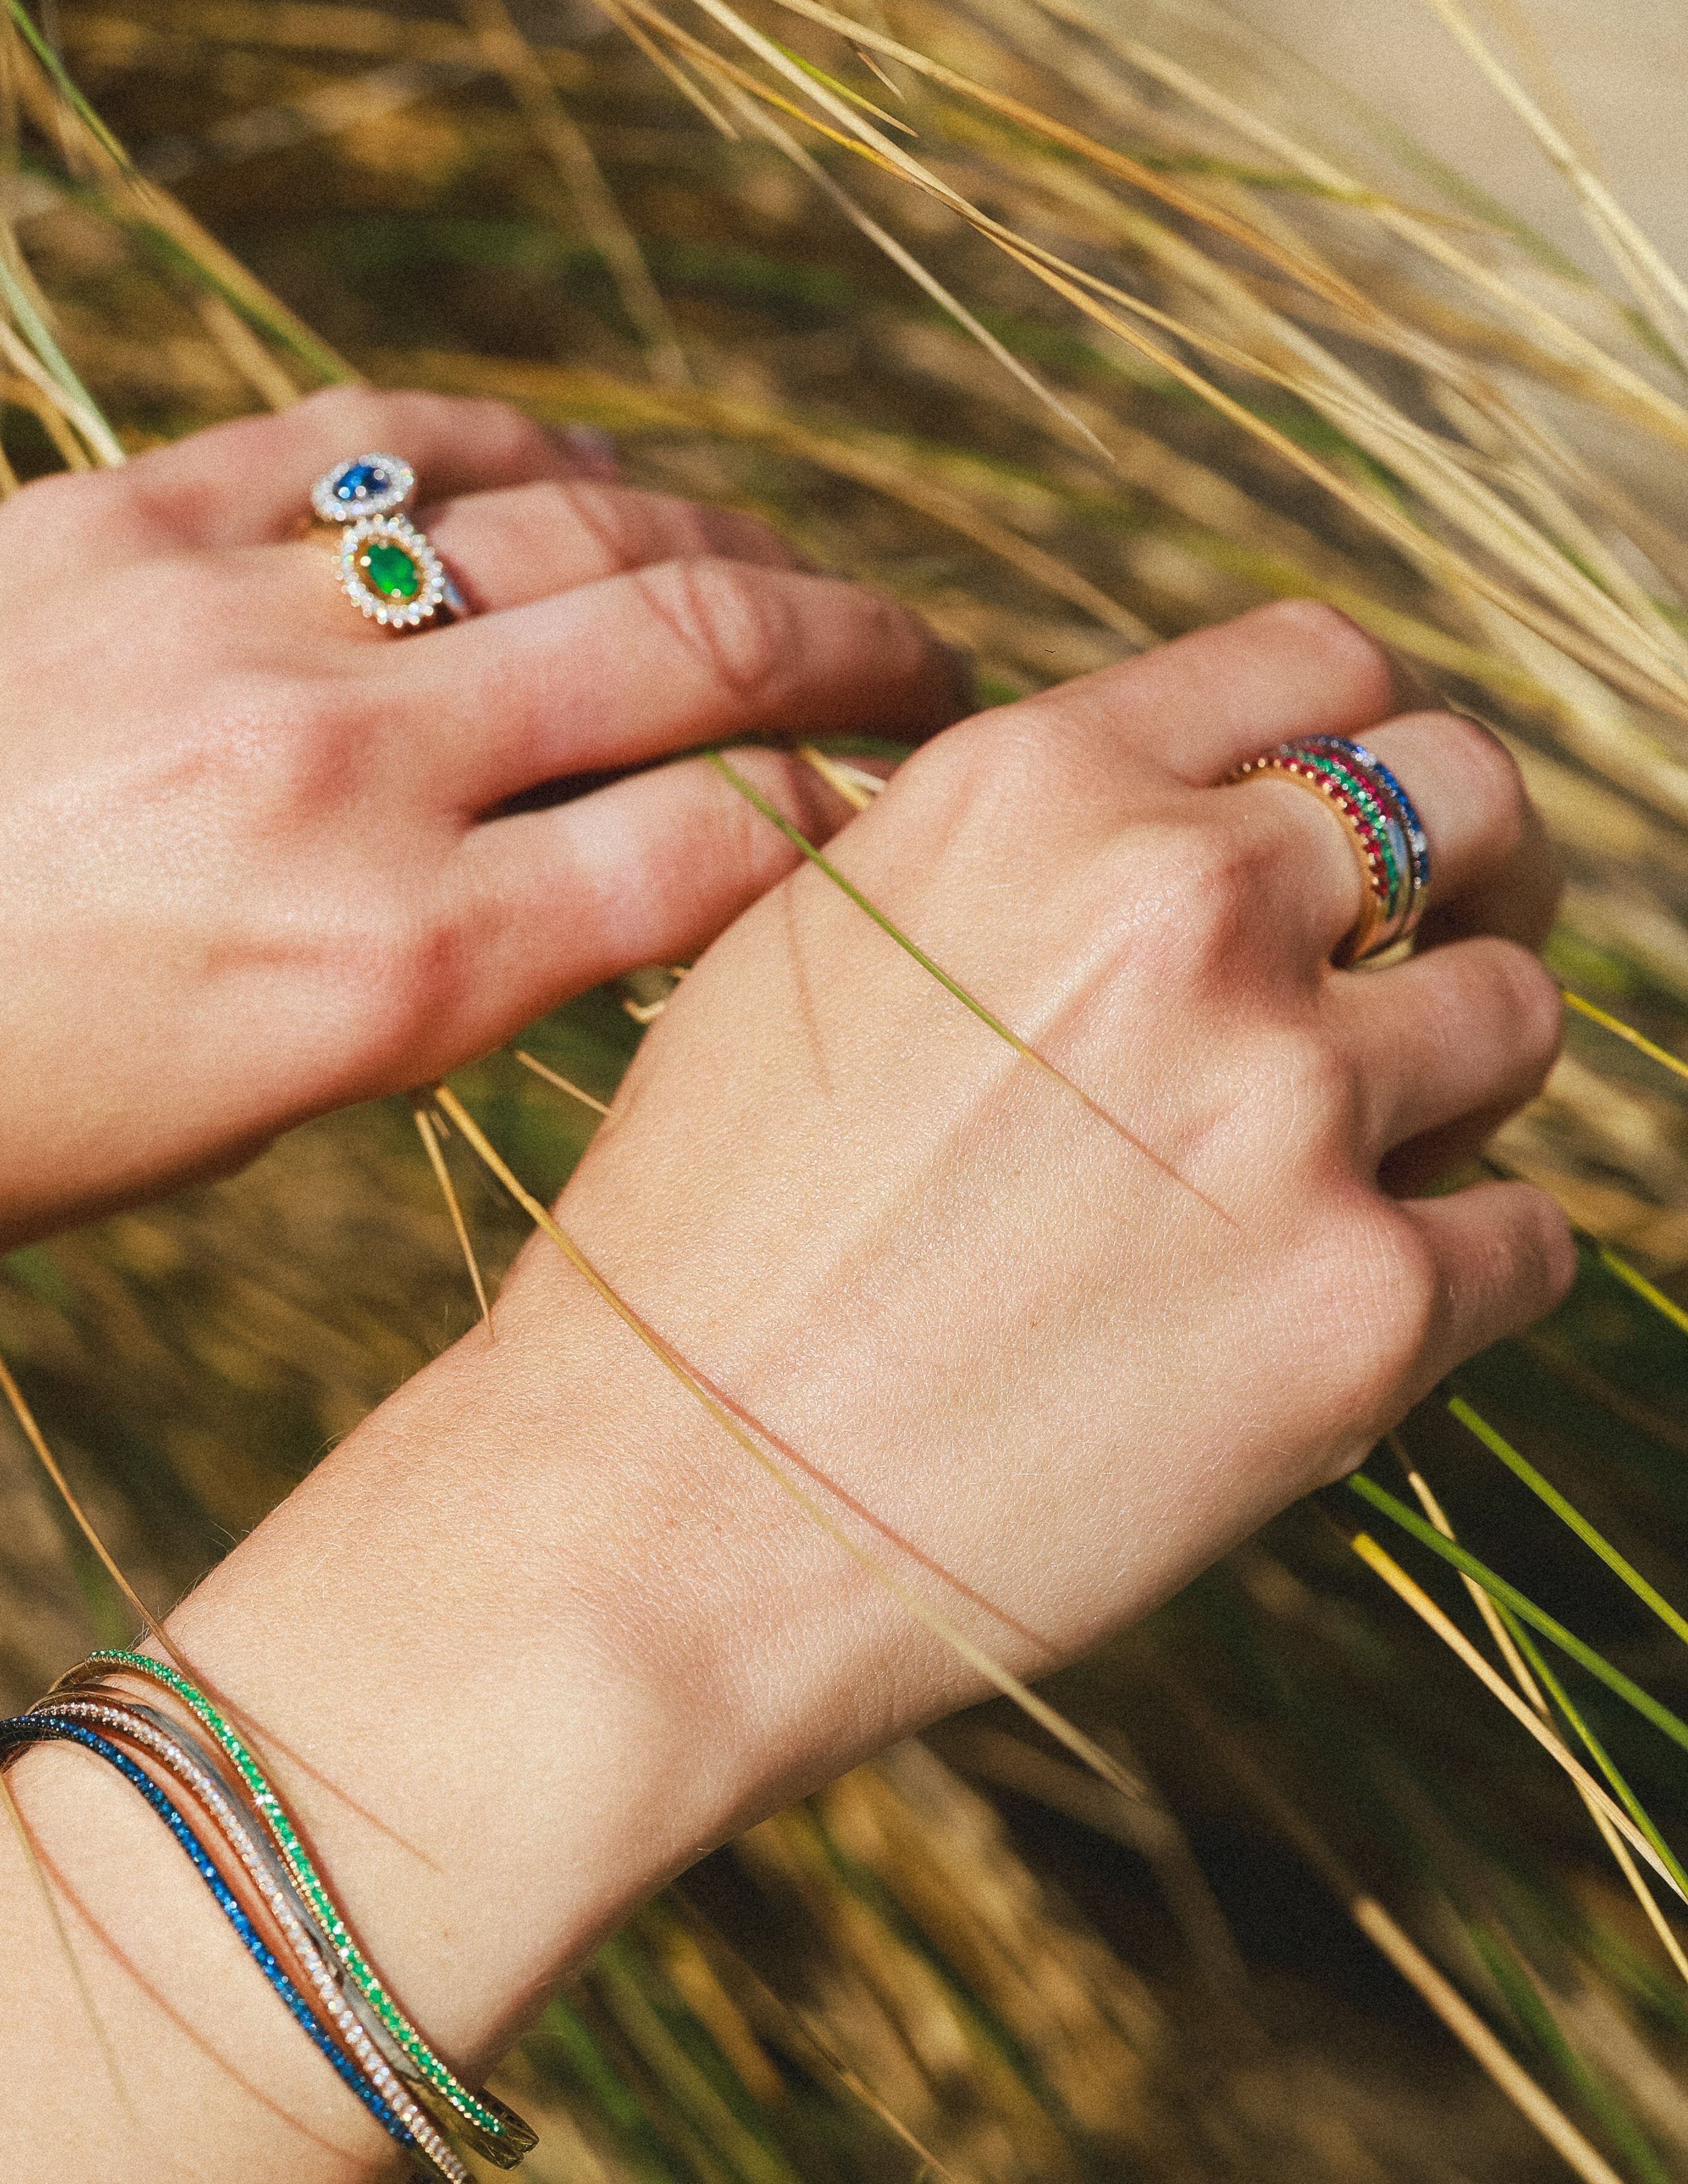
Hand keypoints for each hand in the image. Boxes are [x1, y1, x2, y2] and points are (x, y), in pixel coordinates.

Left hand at [0, 389, 963, 1285]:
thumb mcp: (178, 1151)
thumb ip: (389, 1015)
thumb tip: (550, 907)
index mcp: (367, 987)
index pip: (716, 855)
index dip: (857, 827)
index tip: (912, 824)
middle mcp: (331, 779)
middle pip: (689, 651)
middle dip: (855, 650)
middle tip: (933, 663)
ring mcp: (221, 620)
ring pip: (560, 523)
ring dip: (706, 536)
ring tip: (770, 572)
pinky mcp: (107, 516)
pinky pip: (369, 442)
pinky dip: (502, 451)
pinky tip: (564, 473)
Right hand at [473, 600, 1569, 1828]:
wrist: (653, 1517)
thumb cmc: (697, 1251)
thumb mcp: (812, 950)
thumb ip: (1016, 862)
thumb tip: (1179, 838)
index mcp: (1030, 791)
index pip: (1319, 666)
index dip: (1355, 744)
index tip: (1354, 829)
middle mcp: (1180, 908)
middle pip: (1473, 797)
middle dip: (1467, 874)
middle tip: (1419, 967)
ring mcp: (1289, 1105)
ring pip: (1520, 1018)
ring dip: (1454, 1087)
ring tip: (1337, 1173)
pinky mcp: (1364, 1307)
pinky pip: (1530, 1237)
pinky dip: (1462, 1269)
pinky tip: (1335, 1313)